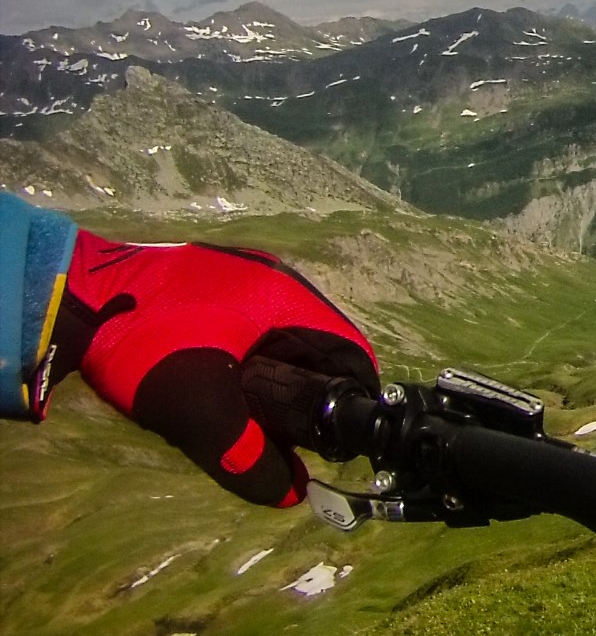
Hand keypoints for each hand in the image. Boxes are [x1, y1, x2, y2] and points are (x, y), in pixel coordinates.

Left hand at [50, 233, 377, 506]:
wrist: (69, 297)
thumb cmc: (147, 344)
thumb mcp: (199, 410)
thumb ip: (247, 456)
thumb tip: (290, 492)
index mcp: (287, 299)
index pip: (350, 351)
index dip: (353, 399)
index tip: (336, 440)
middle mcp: (275, 280)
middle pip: (319, 346)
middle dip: (313, 395)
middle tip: (293, 440)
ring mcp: (241, 275)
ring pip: (285, 337)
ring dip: (281, 379)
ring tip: (257, 420)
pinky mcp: (210, 281)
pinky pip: (253, 327)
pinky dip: (252, 361)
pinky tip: (225, 386)